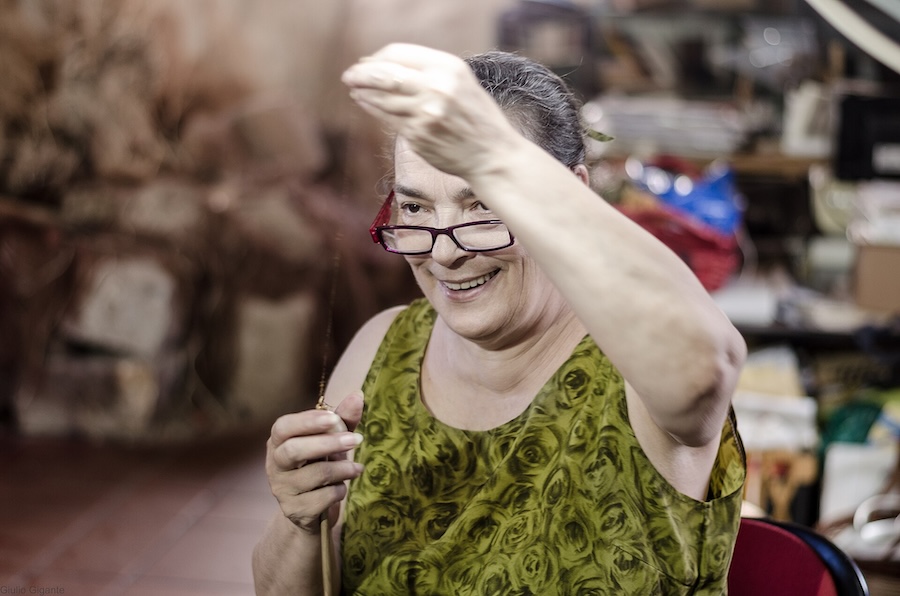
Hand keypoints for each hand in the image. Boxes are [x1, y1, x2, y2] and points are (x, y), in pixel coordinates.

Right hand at [265, 392, 364, 533]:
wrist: (311, 512)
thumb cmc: (320, 465)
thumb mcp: (331, 440)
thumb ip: (342, 419)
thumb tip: (358, 395)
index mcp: (278, 442)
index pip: (283, 427)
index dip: (307, 421)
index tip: (333, 418)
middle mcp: (275, 465)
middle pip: (294, 450)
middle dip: (328, 443)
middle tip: (356, 440)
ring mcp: (282, 490)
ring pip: (315, 475)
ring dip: (343, 469)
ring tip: (358, 468)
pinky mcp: (295, 511)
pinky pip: (323, 497)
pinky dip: (339, 490)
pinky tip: (342, 487)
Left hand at [341, 43, 520, 178]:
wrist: (491, 154)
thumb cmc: (476, 116)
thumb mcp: (461, 81)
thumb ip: (428, 70)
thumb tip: (382, 63)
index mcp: (448, 67)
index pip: (398, 54)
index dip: (377, 58)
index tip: (366, 63)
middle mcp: (436, 88)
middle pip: (385, 75)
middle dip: (361, 74)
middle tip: (348, 76)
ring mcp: (425, 114)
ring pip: (383, 98)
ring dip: (363, 93)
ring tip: (354, 90)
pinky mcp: (418, 136)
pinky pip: (387, 119)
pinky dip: (373, 110)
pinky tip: (366, 104)